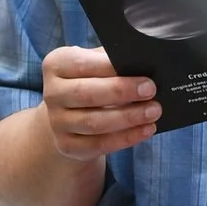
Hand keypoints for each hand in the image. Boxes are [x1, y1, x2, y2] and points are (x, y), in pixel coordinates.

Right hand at [41, 46, 159, 159]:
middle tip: (151, 91)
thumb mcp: (95, 63)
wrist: (69, 113)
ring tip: (153, 111)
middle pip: (87, 94)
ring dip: (128, 117)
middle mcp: (52, 94)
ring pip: (94, 122)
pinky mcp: (67, 145)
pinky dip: (126, 138)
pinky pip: (99, 144)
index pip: (83, 65)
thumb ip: (112, 60)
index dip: (112, 68)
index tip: (140, 72)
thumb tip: (142, 63)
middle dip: (121, 92)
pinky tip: (145, 130)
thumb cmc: (90, 81)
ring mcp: (57, 122)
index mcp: (57, 65)